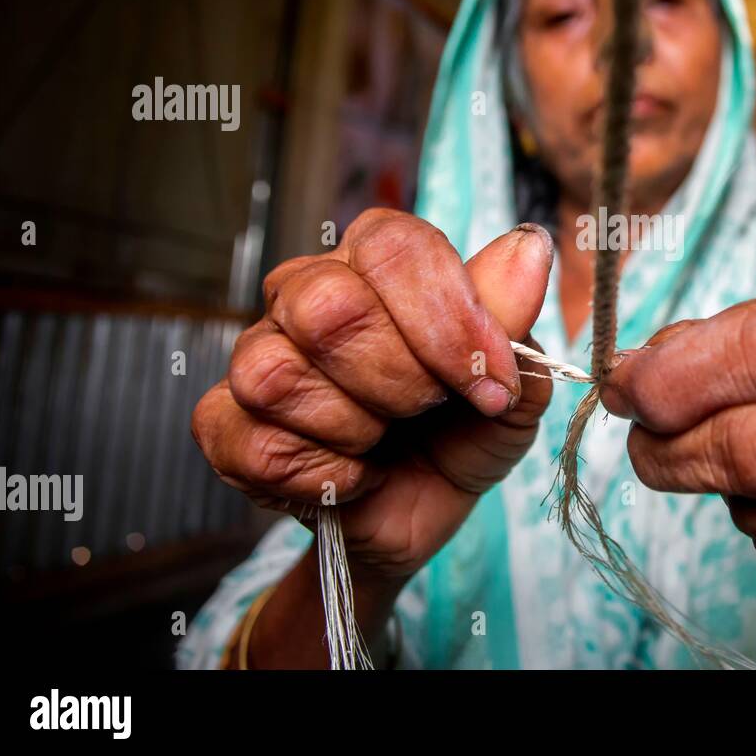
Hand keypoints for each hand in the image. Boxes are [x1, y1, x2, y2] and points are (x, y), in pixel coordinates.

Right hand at [192, 211, 554, 579]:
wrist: (426, 510)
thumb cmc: (466, 429)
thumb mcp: (512, 382)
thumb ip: (514, 318)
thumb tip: (529, 246)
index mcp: (376, 263)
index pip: (392, 246)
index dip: (449, 318)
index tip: (492, 381)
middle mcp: (306, 293)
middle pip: (329, 307)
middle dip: (403, 378)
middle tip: (433, 410)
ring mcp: (258, 355)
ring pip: (278, 374)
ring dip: (356, 426)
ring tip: (385, 441)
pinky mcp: (227, 425)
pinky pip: (252, 443)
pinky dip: (321, 475)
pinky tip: (353, 476)